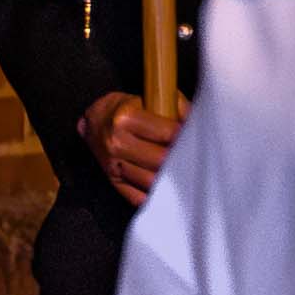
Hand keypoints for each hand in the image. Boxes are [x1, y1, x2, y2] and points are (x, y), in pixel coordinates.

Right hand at [77, 90, 184, 205]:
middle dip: (180, 159)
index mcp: (125, 118)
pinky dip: (153, 195)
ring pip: (150, 180)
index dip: (185, 136)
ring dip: (170, 179)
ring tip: (182, 172)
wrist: (95, 120)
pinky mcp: (112, 179)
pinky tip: (166, 189)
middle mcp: (116, 142)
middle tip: (192, 157)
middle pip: (160, 159)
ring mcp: (112, 163)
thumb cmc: (127, 109)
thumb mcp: (148, 99)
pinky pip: (135, 196)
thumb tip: (200, 121)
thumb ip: (176, 106)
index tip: (194, 138)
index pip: (167, 133)